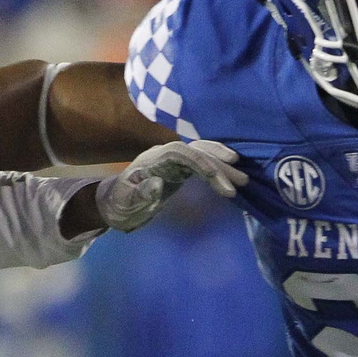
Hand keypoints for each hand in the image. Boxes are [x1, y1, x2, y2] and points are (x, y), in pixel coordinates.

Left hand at [93, 139, 244, 231]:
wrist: (113, 204)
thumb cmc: (118, 205)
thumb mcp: (125, 204)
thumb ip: (139, 194)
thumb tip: (158, 185)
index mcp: (152, 160)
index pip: (181, 153)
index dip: (201, 162)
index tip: (218, 180)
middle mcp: (164, 155)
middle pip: (196, 151)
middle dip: (219, 165)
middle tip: (240, 183)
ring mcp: (172, 160)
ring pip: (201, 153)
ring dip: (222, 164)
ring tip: (243, 179)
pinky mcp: (178, 169)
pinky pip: (201, 161)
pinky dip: (217, 165)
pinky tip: (231, 174)